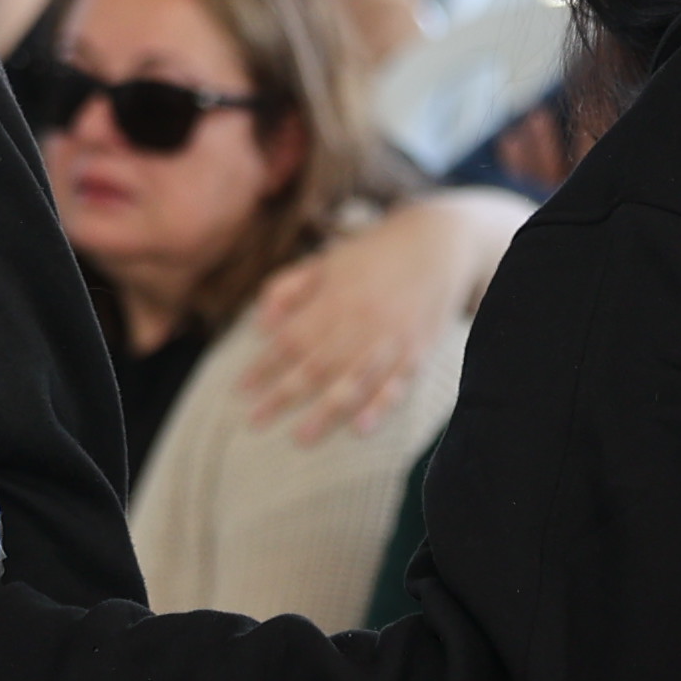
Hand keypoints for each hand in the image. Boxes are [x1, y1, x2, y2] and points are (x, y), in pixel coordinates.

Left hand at [240, 191, 516, 440]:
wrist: (439, 242)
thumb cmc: (373, 254)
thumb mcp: (325, 261)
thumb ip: (288, 289)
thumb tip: (260, 326)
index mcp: (334, 298)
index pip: (290, 340)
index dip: (263, 366)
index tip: (241, 391)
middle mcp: (361, 321)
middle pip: (316, 365)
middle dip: (283, 396)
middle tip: (255, 422)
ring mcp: (391, 339)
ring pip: (354, 381)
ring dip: (325, 412)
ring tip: (301, 438)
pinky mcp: (418, 352)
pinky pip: (398, 385)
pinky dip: (380, 408)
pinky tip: (361, 429)